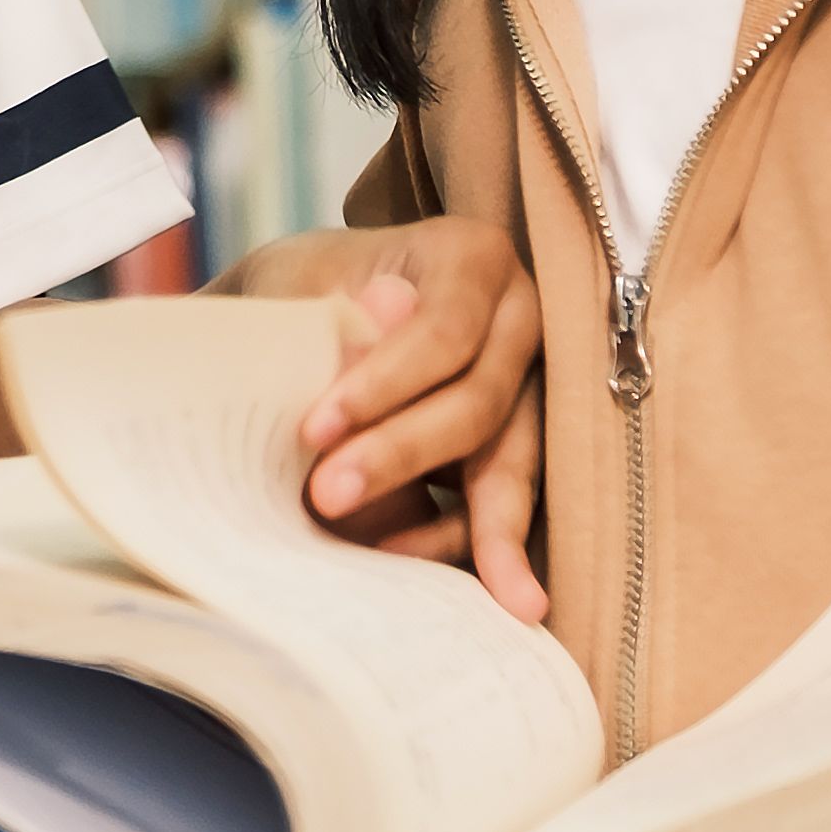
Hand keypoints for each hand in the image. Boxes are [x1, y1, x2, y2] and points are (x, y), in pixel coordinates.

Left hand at [217, 220, 545, 614]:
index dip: (383, 385)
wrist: (312, 312)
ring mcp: (527, 386)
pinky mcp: (516, 445)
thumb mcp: (303, 291)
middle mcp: (517, 319)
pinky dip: (465, 539)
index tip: (313, 430)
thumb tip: (390, 310)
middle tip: (325, 496)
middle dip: (401, 455)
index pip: (443, 330)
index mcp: (471, 258)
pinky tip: (436, 573)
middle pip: (477, 401)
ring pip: (507, 463)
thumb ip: (340, 312)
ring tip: (421, 569)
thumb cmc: (305, 294)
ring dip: (462, 526)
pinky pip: (502, 500)